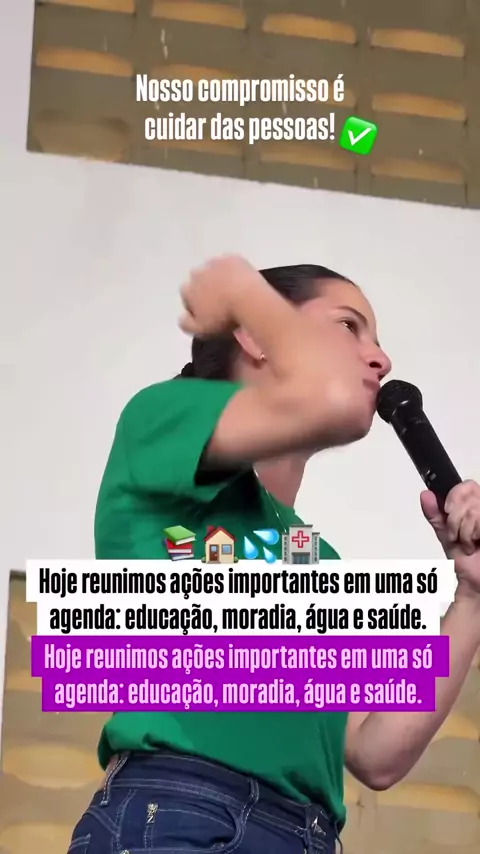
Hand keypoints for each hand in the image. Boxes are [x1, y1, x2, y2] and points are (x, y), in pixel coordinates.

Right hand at [179, 255, 263, 335]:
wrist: (249, 299)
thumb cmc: (224, 317)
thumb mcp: (200, 330)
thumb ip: (185, 324)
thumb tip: (182, 317)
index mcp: (187, 289)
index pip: (186, 296)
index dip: (196, 305)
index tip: (208, 313)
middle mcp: (197, 273)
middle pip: (198, 281)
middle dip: (206, 289)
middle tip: (221, 303)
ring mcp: (215, 262)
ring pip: (213, 271)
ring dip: (219, 279)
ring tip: (232, 292)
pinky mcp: (233, 258)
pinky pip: (230, 265)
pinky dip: (234, 272)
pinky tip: (242, 282)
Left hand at [421, 480, 479, 598]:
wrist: (476, 580)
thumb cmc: (466, 560)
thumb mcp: (446, 534)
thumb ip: (435, 515)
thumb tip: (425, 495)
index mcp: (474, 507)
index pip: (468, 485)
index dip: (456, 495)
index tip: (447, 509)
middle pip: (469, 495)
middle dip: (455, 518)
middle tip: (457, 534)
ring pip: (474, 509)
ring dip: (465, 530)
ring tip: (468, 542)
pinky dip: (473, 534)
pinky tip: (476, 543)